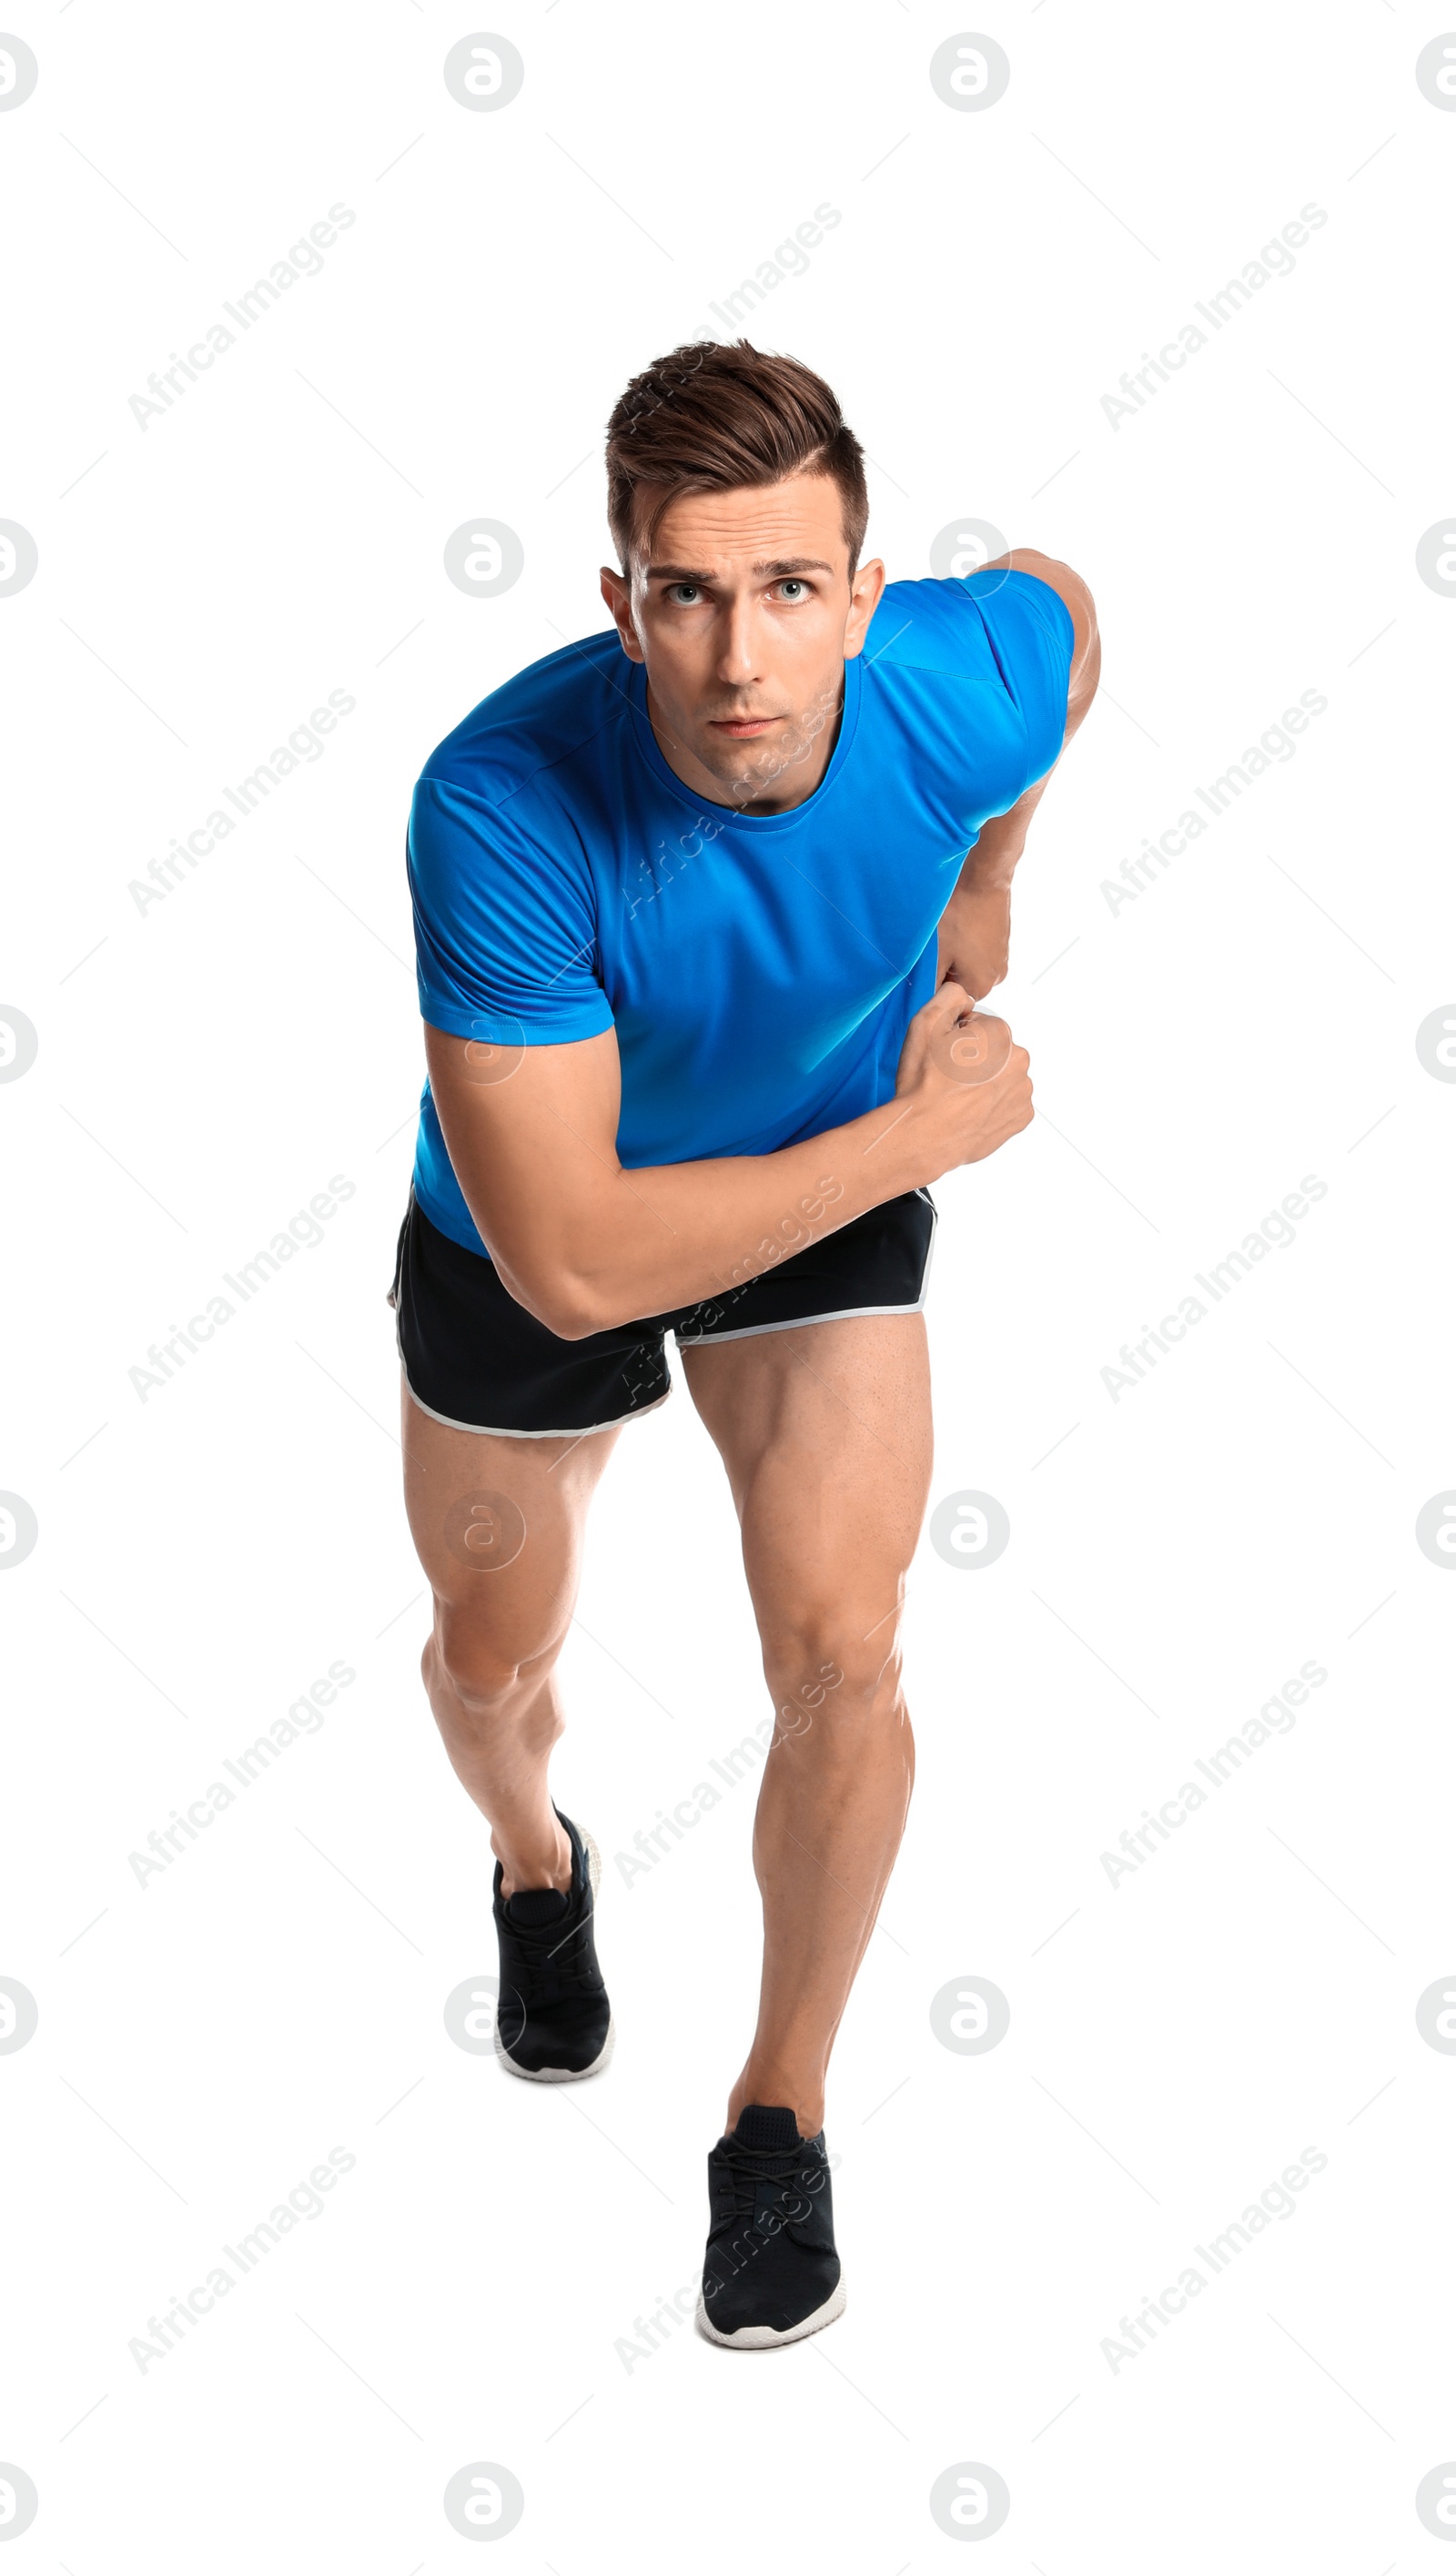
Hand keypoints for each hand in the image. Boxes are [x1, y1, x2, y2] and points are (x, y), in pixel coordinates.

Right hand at [894, 981, 1032, 1175]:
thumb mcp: (925, 1022)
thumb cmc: (923, 1083)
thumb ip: (950, 995)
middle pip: (994, 1051)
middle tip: (948, 1078)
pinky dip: (993, 1106)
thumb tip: (965, 995)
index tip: (943, 1056)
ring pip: (1002, 1077)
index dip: (956, 1039)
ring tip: (957, 1097)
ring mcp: (1023, 1092)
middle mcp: (1019, 1060)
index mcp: (1001, 1033)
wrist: (923, 1136)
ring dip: (985, 1082)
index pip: (979, 1026)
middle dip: (975, 1060)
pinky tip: (971, 1111)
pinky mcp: (1021, 1117)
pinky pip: (1008, 1103)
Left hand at [936, 878, 1010, 1001]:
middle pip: (960, 984)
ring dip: (956, 957)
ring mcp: (1001, 960)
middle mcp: (996, 978)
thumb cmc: (960, 915)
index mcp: (980, 987)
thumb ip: (931, 981)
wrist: (985, 881)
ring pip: (968, 968)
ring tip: (950, 937)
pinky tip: (960, 930)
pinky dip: (966, 946)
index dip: (933, 983)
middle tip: (936, 949)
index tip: (926, 965)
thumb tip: (925, 997)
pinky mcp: (1001, 944)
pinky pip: (978, 954)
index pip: (948, 999)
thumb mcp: (937, 953)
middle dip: (945, 970)